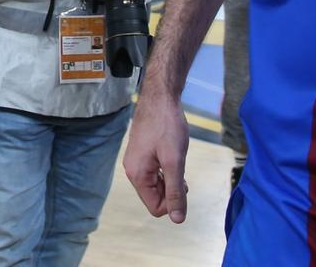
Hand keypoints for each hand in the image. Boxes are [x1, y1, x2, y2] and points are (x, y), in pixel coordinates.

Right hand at [123, 87, 190, 222]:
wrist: (160, 96)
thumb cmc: (167, 125)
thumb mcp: (174, 161)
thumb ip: (175, 191)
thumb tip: (177, 219)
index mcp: (137, 175)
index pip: (155, 207)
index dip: (172, 202)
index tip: (182, 183)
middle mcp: (132, 170)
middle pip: (155, 196)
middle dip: (172, 189)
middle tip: (181, 170)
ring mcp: (136, 160)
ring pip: (156, 183)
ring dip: (170, 178)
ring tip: (178, 160)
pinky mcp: (141, 152)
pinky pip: (154, 171)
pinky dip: (166, 168)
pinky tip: (172, 154)